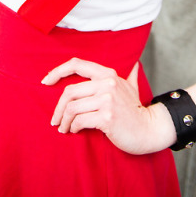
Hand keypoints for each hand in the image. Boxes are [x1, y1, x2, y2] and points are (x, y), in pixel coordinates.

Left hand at [42, 58, 176, 154]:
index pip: (77, 64)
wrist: (150, 129)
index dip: (57, 71)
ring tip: (64, 129)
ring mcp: (107, 99)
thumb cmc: (136, 111)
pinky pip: (80, 121)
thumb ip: (130, 76)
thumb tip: (134, 64)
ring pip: (72, 107)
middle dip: (58, 108)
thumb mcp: (132, 88)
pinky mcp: (107, 117)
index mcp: (108, 74)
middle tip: (55, 120)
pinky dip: (73, 127)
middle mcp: (107, 83)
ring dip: (63, 120)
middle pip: (69, 91)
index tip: (46, 82)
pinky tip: (74, 131)